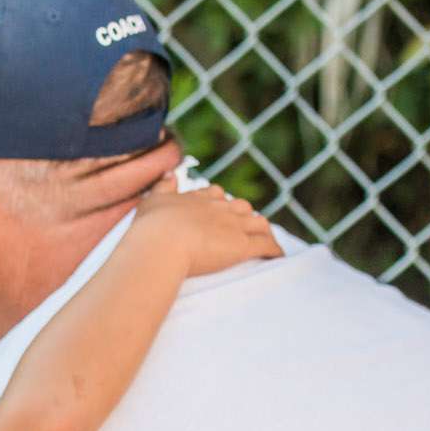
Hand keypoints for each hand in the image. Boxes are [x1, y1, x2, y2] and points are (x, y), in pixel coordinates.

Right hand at [129, 177, 280, 277]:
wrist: (161, 244)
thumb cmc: (151, 227)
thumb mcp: (152, 201)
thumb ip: (163, 187)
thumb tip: (171, 174)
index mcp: (198, 198)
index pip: (216, 194)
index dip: (220, 202)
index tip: (219, 210)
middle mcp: (220, 208)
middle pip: (241, 207)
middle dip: (244, 216)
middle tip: (243, 228)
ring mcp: (233, 225)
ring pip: (258, 223)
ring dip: (263, 231)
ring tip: (265, 241)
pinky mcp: (242, 245)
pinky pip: (266, 245)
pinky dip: (274, 250)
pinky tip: (278, 256)